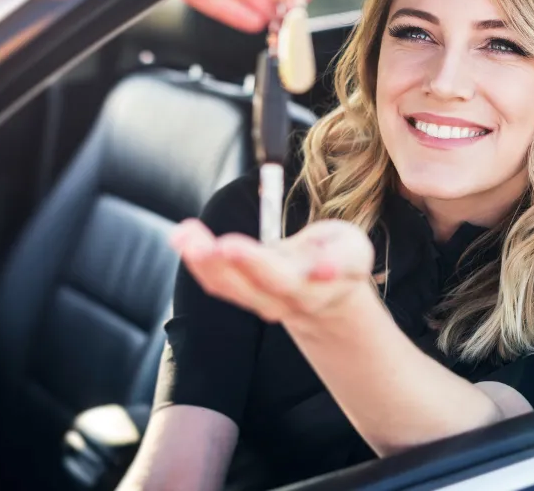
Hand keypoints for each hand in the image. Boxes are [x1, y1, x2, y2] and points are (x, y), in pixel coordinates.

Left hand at [171, 218, 375, 325]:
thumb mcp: (351, 249)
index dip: (306, 268)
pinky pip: (217, 282)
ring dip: (205, 261)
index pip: (311, 276)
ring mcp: (264, 302)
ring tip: (185, 233)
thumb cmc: (338, 259)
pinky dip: (197, 260)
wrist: (324, 300)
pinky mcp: (243, 296)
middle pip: (266, 283)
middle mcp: (292, 297)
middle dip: (244, 263)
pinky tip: (182, 235)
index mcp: (322, 281)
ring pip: (232, 286)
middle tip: (220, 245)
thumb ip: (338, 255)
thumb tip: (322, 265)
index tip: (304, 263)